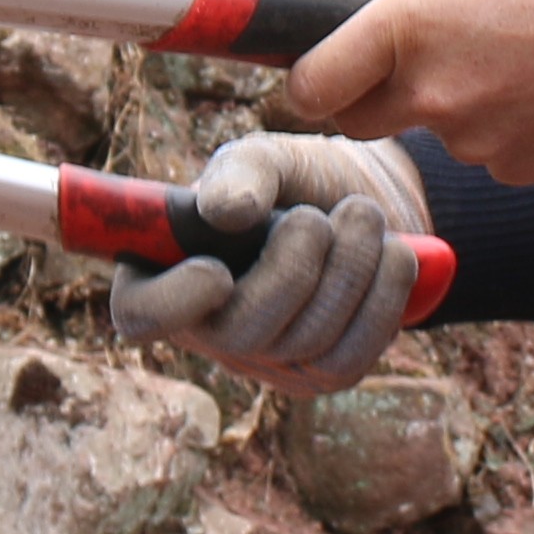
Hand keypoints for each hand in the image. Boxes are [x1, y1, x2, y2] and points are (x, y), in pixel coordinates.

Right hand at [109, 134, 427, 394]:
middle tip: (316, 217)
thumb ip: (242, 173)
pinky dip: (382, 296)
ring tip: (362, 214)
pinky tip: (392, 253)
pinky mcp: (325, 374)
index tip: (216, 270)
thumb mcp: (267, 159)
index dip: (172, 303)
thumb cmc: (298, 180)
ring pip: (306, 343)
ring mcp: (269, 360)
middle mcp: (210, 329)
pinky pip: (352, 354)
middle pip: (240, 334)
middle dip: (293, 269)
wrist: (368, 201)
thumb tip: (225, 212)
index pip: (141, 313)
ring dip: (349, 267)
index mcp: (171, 270)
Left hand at [282, 0, 533, 185]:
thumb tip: (381, 0)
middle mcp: (427, 93)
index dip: (308, 81)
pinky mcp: (514, 168)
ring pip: (437, 132)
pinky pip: (489, 152)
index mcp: (404, 26)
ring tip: (517, 58)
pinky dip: (505, 128)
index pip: (312, 84)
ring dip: (458, 104)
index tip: (320, 74)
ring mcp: (470, 140)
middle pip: (358, 122)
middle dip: (371, 98)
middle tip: (416, 65)